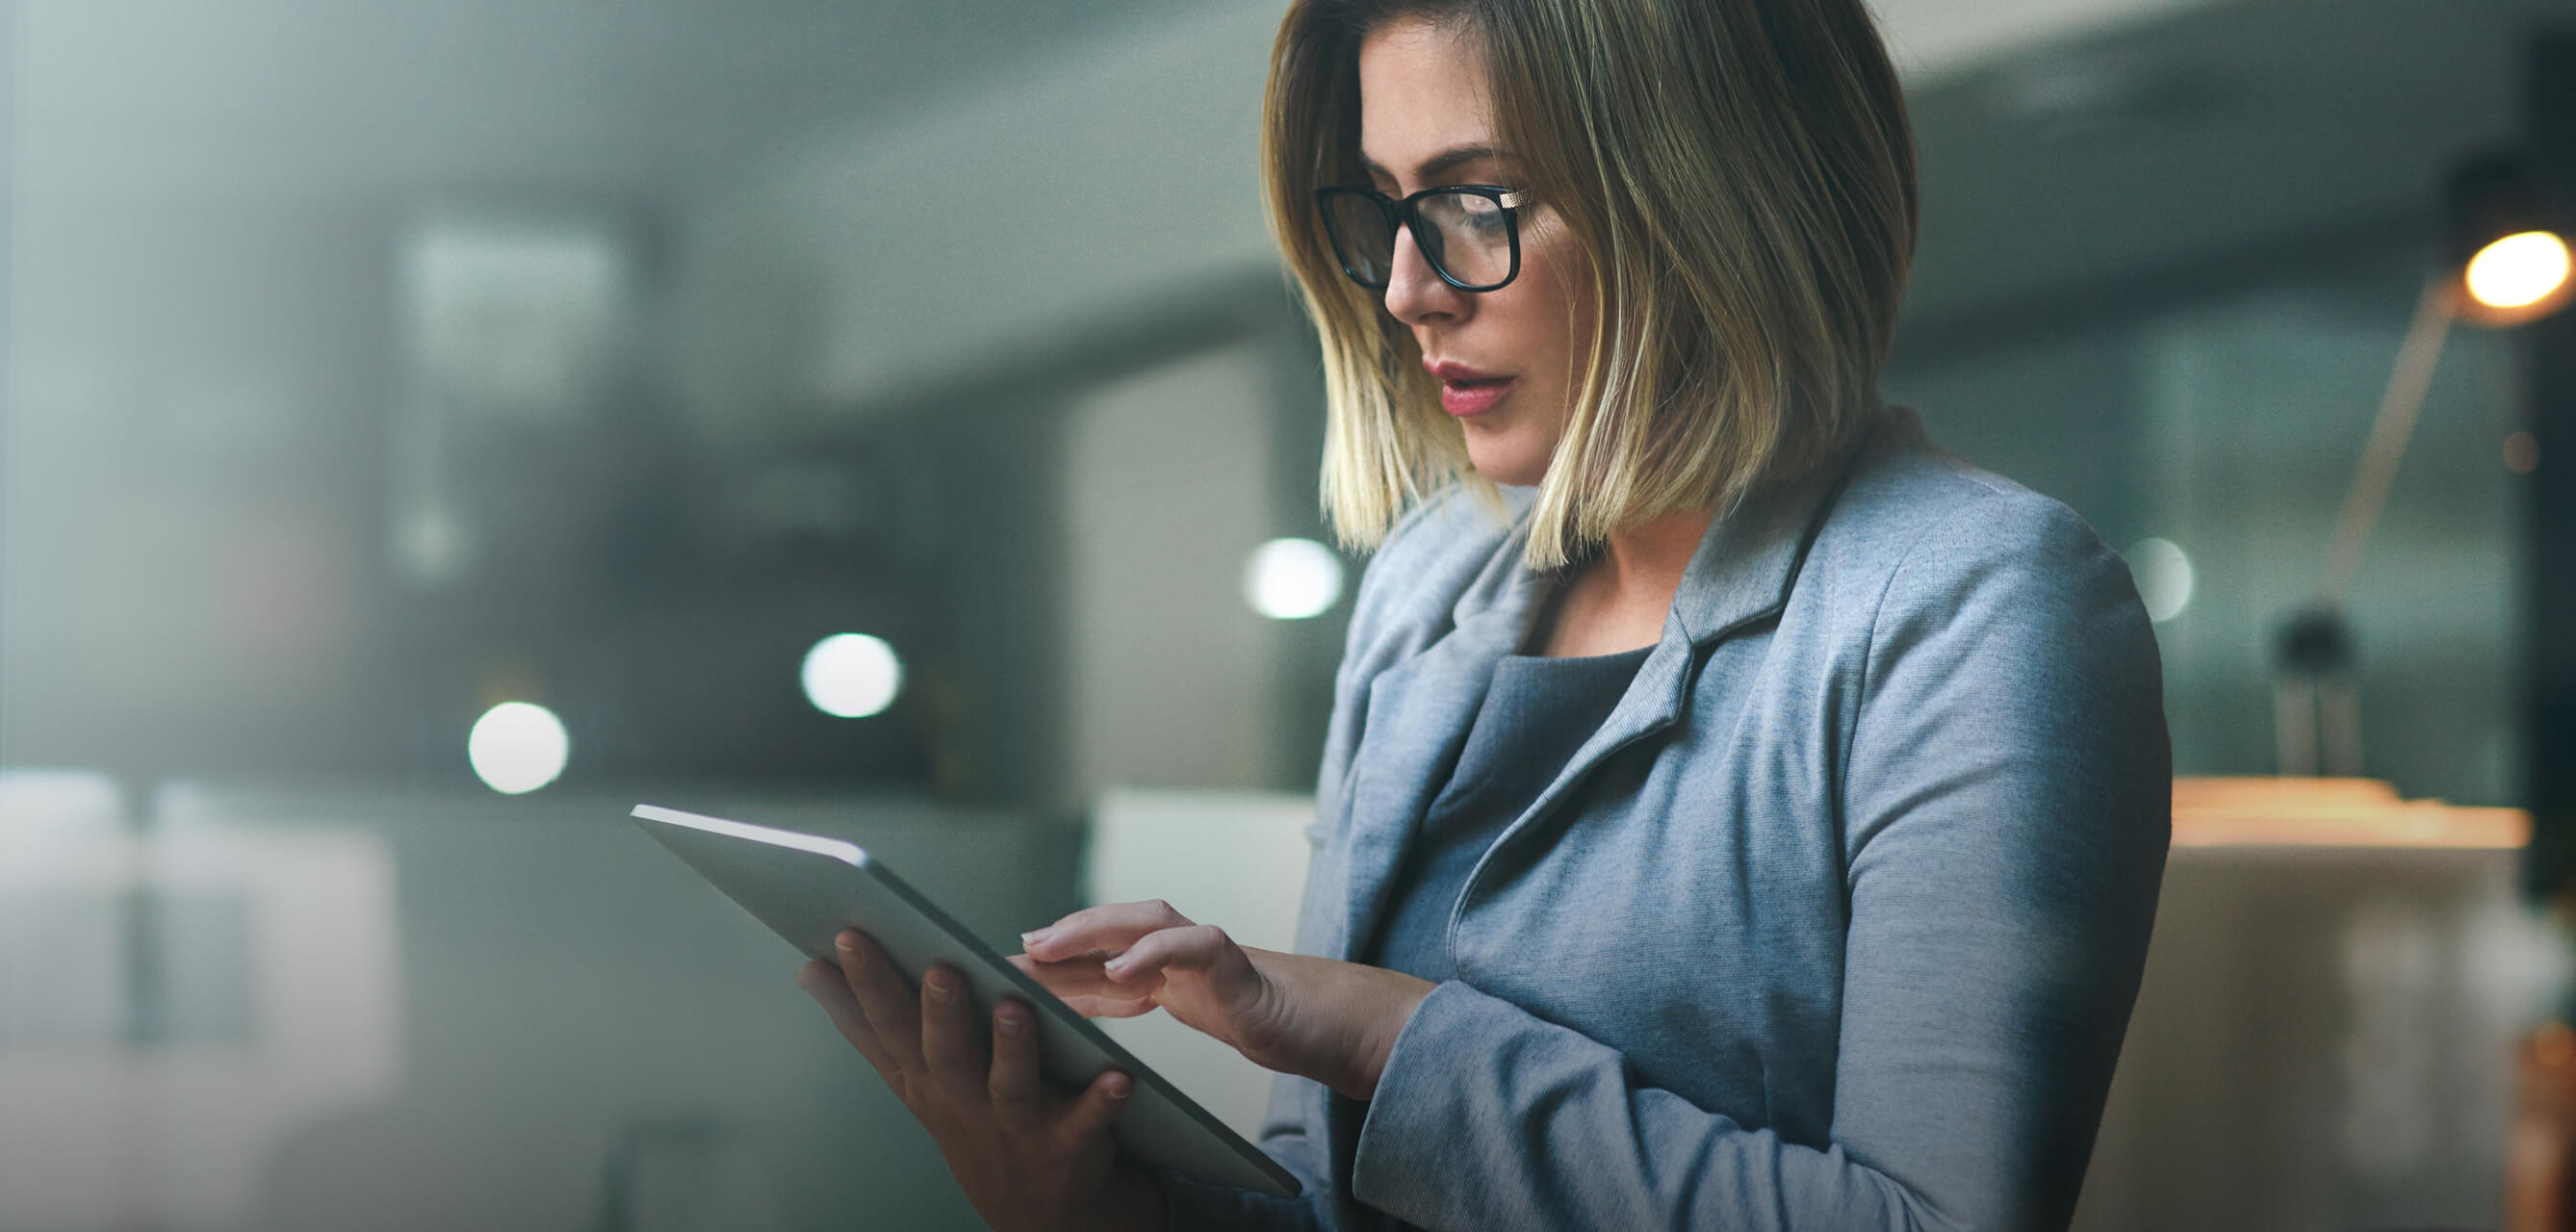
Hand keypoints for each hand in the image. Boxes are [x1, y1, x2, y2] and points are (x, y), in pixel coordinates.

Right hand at [797, 930, 1161, 1231]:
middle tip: (942, 970)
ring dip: (1015, 1048)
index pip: (889, 1024)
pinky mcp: (1069, 1145)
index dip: (867, 983)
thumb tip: (807, 967)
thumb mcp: (912, 1079)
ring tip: (1017, 1007)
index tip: (849, 934)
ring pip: (1013, 1085)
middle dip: (941, 1013)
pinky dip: (1101, 1101)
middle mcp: (964, 1101)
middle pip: (947, 1054)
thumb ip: (866, 1026)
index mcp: (924, 1077)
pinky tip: (1117, 1076)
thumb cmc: (972, 1122)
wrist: (1039, 1213)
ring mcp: (1016, 1126)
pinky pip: (1088, 1122)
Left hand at [1013, 900, 1433, 1100]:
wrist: (1316, 1024)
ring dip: (1090, 928)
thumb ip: (1117, 998)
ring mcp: (1203, 944)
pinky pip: (1189, 946)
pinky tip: (1120, 971)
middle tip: (1011, 950)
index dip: (1043, 953)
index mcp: (1154, 954)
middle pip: (1107, 921)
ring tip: (1047, 946)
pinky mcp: (1231, 960)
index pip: (1090, 946)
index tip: (993, 963)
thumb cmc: (1244, 1011)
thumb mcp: (1169, 1007)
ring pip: (1141, 919)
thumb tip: (1052, 1002)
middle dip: (1057, 933)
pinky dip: (1151, 952)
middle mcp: (1174, 940)